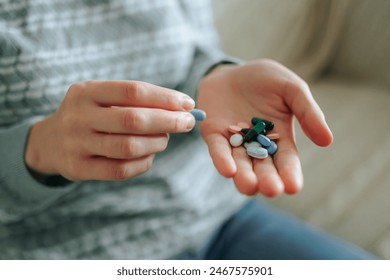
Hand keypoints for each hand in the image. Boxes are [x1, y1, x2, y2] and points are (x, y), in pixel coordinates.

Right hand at [25, 80, 194, 180]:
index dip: (165, 98)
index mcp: (86, 91)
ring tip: (164, 139)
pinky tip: (150, 156)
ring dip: (157, 143)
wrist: (49, 142)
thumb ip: (136, 101)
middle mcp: (78, 116)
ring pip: (128, 147)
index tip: (187, 104)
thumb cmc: (90, 116)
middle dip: (168, 121)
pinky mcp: (78, 168)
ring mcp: (77, 144)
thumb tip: (183, 108)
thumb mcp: (102, 99)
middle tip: (187, 123)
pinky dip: (143, 163)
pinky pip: (120, 170)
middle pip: (133, 120)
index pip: (133, 91)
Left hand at [197, 59, 332, 196]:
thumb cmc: (266, 80)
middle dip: (267, 180)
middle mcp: (256, 145)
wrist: (234, 70)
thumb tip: (327, 141)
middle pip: (263, 167)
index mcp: (280, 137)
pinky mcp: (214, 135)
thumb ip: (308, 112)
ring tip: (249, 186)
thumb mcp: (292, 89)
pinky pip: (218, 149)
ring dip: (244, 176)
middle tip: (272, 190)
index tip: (293, 187)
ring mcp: (234, 142)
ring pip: (240, 163)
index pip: (287, 159)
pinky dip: (222, 159)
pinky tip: (228, 170)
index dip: (290, 173)